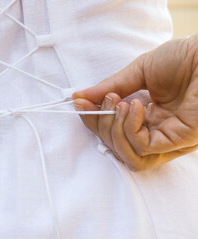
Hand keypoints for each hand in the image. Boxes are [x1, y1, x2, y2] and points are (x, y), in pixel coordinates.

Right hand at [72, 35, 197, 170]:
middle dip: (102, 126)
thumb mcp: (138, 71)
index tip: (80, 103)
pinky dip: (130, 128)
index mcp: (150, 118)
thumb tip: (79, 97)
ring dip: (114, 131)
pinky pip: (143, 149)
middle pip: (118, 148)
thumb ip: (111, 86)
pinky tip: (135, 106)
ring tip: (120, 103)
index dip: (95, 121)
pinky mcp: (179, 141)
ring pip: (129, 156)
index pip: (115, 132)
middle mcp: (158, 133)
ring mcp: (169, 140)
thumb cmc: (184, 58)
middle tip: (105, 100)